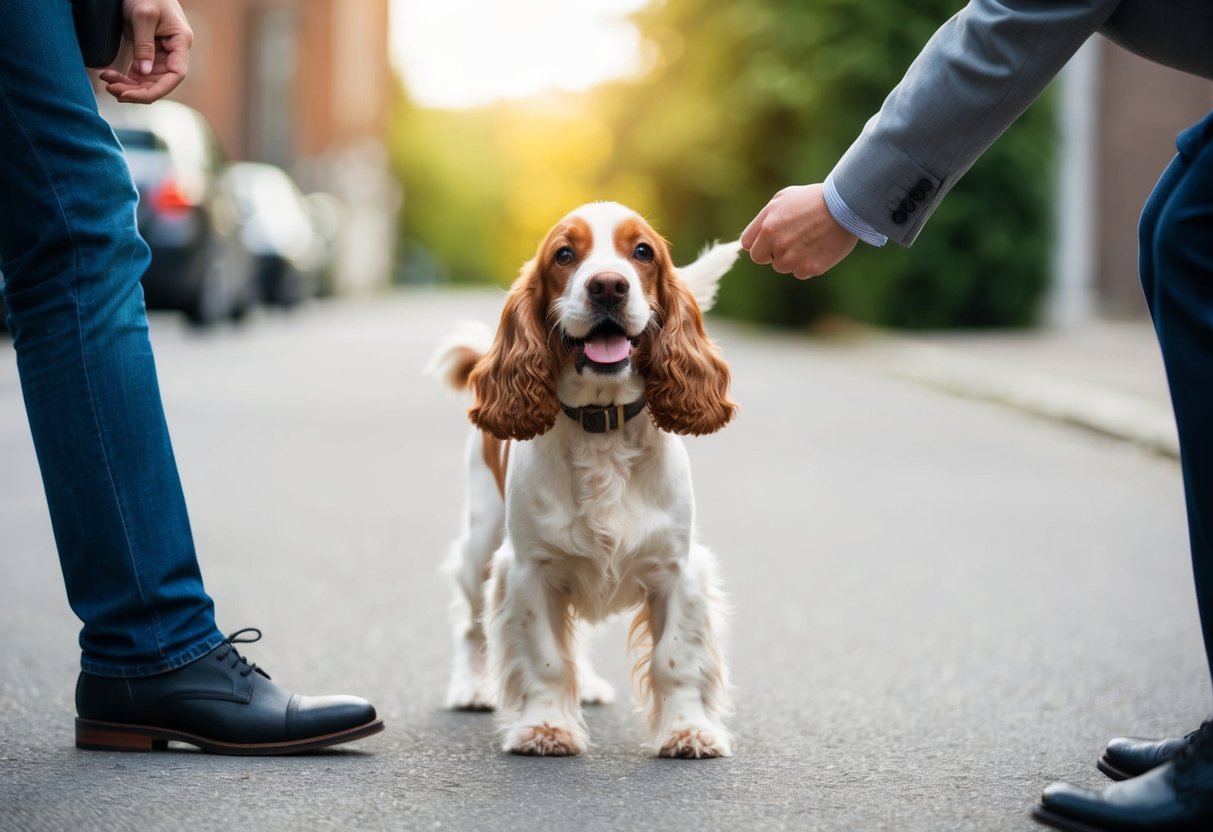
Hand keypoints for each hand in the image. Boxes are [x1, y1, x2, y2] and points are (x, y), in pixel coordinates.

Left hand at [98, 0, 192, 103]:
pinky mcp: (148, 51)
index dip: (157, 89)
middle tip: (113, 90)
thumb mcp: (143, 15)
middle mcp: (174, 51)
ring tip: (108, 83)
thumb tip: (143, 73)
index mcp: (181, 42)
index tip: (134, 95)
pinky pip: (140, 72)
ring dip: (129, 86)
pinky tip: (111, 77)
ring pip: (148, 80)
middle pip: (160, 81)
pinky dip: (126, 78)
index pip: (175, 74)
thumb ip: (144, 45)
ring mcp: (161, 53)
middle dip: (137, 90)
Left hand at [741, 184, 858, 278]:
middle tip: (789, 241)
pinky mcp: (810, 268)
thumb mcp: (782, 199)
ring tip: (808, 240)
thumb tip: (752, 237)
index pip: (748, 245)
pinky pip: (800, 273)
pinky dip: (807, 264)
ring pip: (782, 267)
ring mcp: (793, 258)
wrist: (846, 206)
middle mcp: (777, 244)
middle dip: (771, 252)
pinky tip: (818, 248)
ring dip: (790, 258)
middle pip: (761, 259)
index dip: (759, 242)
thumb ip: (763, 219)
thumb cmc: (813, 198)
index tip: (769, 240)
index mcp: (767, 226)